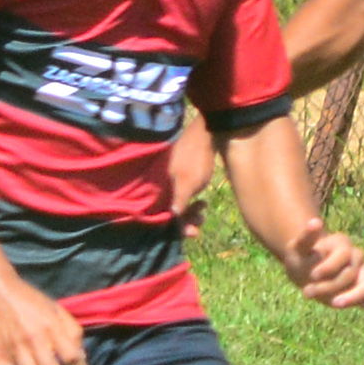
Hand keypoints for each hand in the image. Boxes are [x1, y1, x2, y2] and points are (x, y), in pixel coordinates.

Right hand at [171, 109, 215, 241]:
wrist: (205, 131)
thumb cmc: (196, 156)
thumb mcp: (189, 181)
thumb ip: (180, 198)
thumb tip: (173, 215)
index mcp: (158, 186)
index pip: (163, 216)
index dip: (177, 228)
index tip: (194, 233)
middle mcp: (158, 184)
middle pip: (168, 211)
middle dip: (185, 220)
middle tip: (201, 220)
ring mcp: (166, 178)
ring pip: (174, 203)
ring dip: (189, 210)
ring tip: (204, 209)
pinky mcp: (174, 174)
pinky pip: (178, 194)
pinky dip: (188, 200)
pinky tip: (202, 201)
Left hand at [284, 217, 363, 309]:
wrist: (306, 269)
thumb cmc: (304, 258)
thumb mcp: (299, 247)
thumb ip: (307, 238)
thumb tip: (315, 222)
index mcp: (341, 243)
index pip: (343, 254)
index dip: (330, 266)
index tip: (312, 276)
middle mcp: (354, 256)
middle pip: (350, 273)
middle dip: (328, 287)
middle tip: (306, 293)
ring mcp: (361, 273)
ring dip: (350, 297)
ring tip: (333, 303)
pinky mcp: (362, 288)